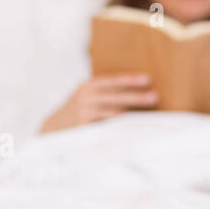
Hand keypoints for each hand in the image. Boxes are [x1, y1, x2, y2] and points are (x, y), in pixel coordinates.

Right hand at [40, 73, 156, 132]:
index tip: (148, 79)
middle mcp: (86, 97)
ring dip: (132, 114)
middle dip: (136, 97)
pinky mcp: (85, 128)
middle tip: (155, 97)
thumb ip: (104, 91)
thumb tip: (136, 90)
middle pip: (116, 96)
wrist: (54, 127)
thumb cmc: (79, 110)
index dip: (130, 80)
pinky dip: (121, 127)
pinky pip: (107, 127)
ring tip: (149, 115)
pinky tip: (134, 129)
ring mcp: (85, 113)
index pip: (112, 80)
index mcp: (88, 86)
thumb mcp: (86, 95)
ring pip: (113, 113)